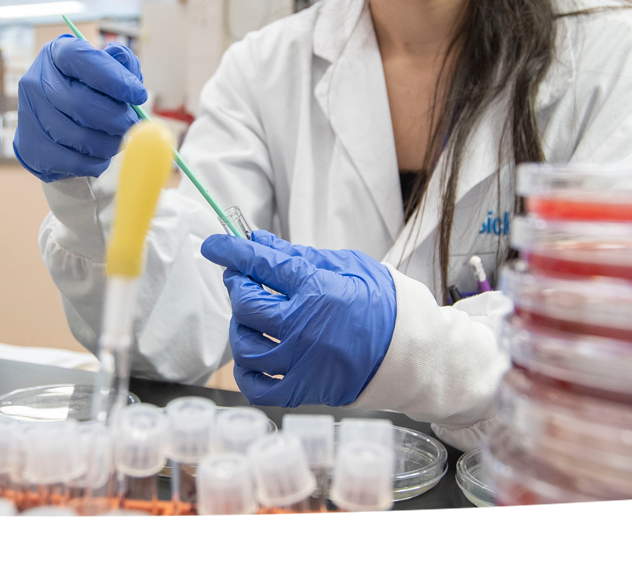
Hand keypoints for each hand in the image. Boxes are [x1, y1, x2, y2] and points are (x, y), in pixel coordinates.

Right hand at [13, 35, 146, 181]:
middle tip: (133, 124)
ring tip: (120, 140)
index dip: (114, 78)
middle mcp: (36, 81)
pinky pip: (72, 161)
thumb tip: (127, 69)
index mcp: (56, 54)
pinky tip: (102, 155)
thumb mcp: (107, 68)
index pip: (83, 60)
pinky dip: (96, 163)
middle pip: (79, 104)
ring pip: (78, 136)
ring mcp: (28, 115)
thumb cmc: (89, 89)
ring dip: (109, 144)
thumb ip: (122, 63)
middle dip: (116, 118)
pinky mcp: (31, 147)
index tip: (138, 94)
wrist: (55, 121)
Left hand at [199, 230, 397, 406]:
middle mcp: (304, 327)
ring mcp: (302, 362)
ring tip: (253, 317)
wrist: (417, 353)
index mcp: (318, 290)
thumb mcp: (349, 267)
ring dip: (241, 326)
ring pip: (245, 344)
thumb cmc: (386, 305)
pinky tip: (254, 355)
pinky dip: (246, 370)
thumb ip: (300, 256)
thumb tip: (259, 242)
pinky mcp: (304, 390)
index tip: (214, 245)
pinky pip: (256, 386)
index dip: (231, 251)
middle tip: (244, 278)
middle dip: (238, 285)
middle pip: (246, 303)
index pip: (261, 265)